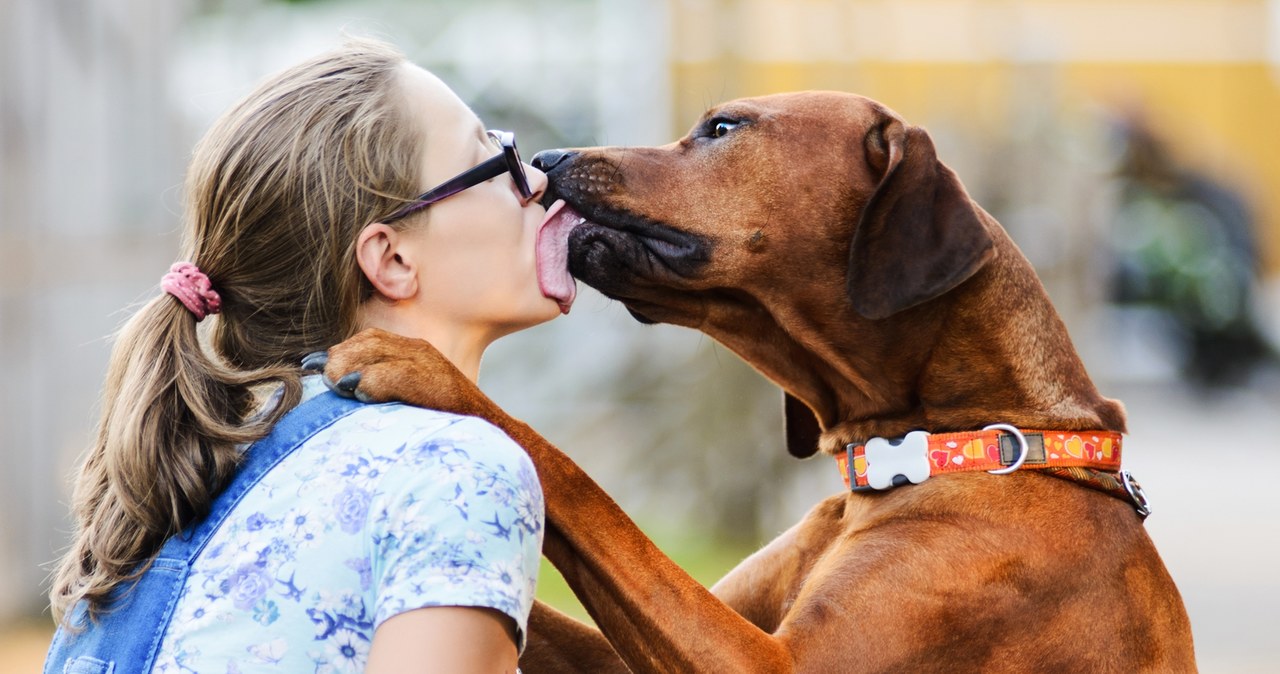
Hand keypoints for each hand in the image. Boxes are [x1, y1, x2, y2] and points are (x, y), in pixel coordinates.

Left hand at [302, 328, 490, 417]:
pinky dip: (374, 382)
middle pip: (368, 342)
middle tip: (323, 380)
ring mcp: (429, 364)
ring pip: (377, 352)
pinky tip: (361, 395)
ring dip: (351, 368)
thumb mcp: (410, 402)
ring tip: (338, 387)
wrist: (492, 439)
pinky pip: (396, 373)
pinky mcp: (436, 381)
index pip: (368, 340)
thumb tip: (344, 392)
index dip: (341, 352)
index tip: (317, 369)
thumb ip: (383, 391)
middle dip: (341, 359)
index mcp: (414, 352)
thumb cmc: (448, 426)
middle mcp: (420, 351)